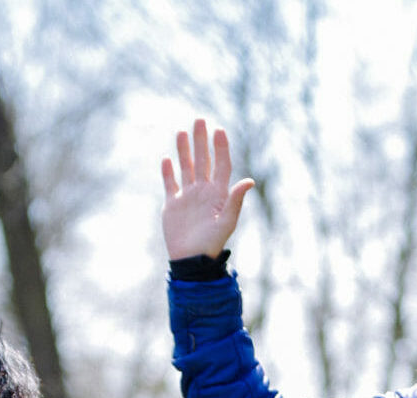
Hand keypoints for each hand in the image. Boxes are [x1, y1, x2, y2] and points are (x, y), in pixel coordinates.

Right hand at [160, 119, 254, 259]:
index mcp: (218, 194)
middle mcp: (204, 192)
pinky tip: (166, 159)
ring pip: (186, 168)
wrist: (191, 260)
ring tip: (182, 132)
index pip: (221, 165)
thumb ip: (236, 200)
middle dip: (201, 141)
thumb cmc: (212, 243)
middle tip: (199, 120)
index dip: (221, 148)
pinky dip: (168, 172)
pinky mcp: (173, 205)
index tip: (219, 130)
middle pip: (203, 161)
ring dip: (184, 150)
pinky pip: (170, 184)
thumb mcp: (226, 221)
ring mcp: (188, 197)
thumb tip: (249, 181)